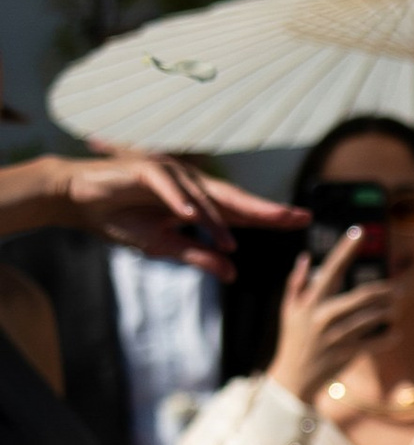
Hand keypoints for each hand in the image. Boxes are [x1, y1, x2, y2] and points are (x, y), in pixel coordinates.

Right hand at [44, 151, 302, 272]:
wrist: (81, 202)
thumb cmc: (122, 220)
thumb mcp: (165, 247)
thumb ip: (199, 256)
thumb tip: (232, 274)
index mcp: (199, 204)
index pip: (241, 211)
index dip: (270, 216)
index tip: (302, 220)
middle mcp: (190, 187)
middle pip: (233, 198)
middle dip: (264, 209)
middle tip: (296, 216)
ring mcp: (169, 176)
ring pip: (201, 197)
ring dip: (214, 221)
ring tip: (230, 242)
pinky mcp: (144, 170)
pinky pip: (165, 186)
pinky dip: (177, 199)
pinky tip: (189, 215)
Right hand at [268, 228, 392, 402]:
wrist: (293, 378)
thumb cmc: (293, 340)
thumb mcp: (289, 310)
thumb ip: (296, 283)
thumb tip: (306, 258)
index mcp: (311, 300)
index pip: (332, 267)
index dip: (347, 248)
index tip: (360, 231)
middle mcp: (324, 315)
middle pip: (362, 295)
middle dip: (386, 290)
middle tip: (400, 287)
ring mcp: (336, 335)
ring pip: (371, 318)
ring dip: (389, 312)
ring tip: (397, 308)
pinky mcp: (345, 353)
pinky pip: (373, 343)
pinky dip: (387, 337)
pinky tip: (395, 332)